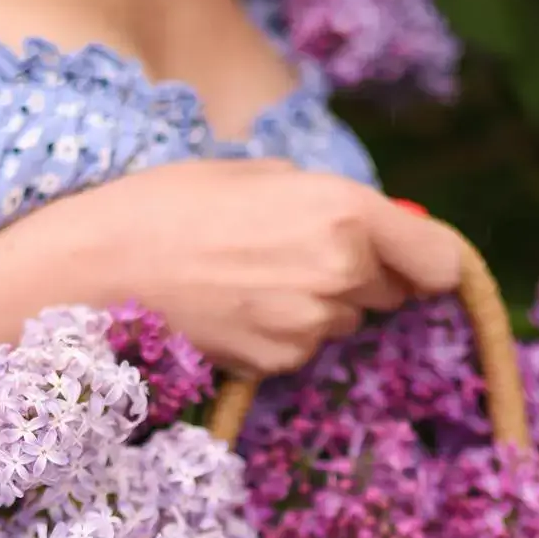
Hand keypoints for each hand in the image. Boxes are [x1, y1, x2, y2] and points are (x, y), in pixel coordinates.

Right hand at [24, 159, 464, 375]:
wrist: (98, 268)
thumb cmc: (170, 203)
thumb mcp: (259, 173)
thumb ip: (329, 201)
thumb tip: (373, 229)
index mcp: (344, 213)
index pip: (439, 258)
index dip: (429, 259)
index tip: (417, 260)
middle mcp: (339, 274)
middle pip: (392, 291)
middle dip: (362, 275)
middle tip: (298, 252)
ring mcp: (309, 328)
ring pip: (344, 322)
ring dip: (320, 305)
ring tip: (252, 277)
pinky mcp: (277, 364)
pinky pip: (304, 350)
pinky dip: (282, 334)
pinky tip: (234, 309)